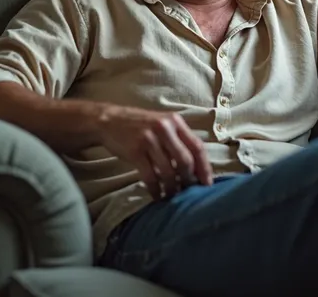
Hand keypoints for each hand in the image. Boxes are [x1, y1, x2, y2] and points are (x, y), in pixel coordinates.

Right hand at [97, 105, 212, 199]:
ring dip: (172, 188)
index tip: (207, 185)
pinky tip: (157, 196)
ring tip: (173, 196)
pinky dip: (156, 190)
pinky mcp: (135, 151)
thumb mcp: (163, 124)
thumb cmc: (141, 125)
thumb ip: (179, 140)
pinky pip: (150, 176)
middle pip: (185, 160)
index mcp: (175, 121)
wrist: (110, 120)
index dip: (204, 168)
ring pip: (168, 171)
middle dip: (189, 180)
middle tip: (189, 193)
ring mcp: (149, 139)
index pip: (197, 146)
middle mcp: (164, 128)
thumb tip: (196, 167)